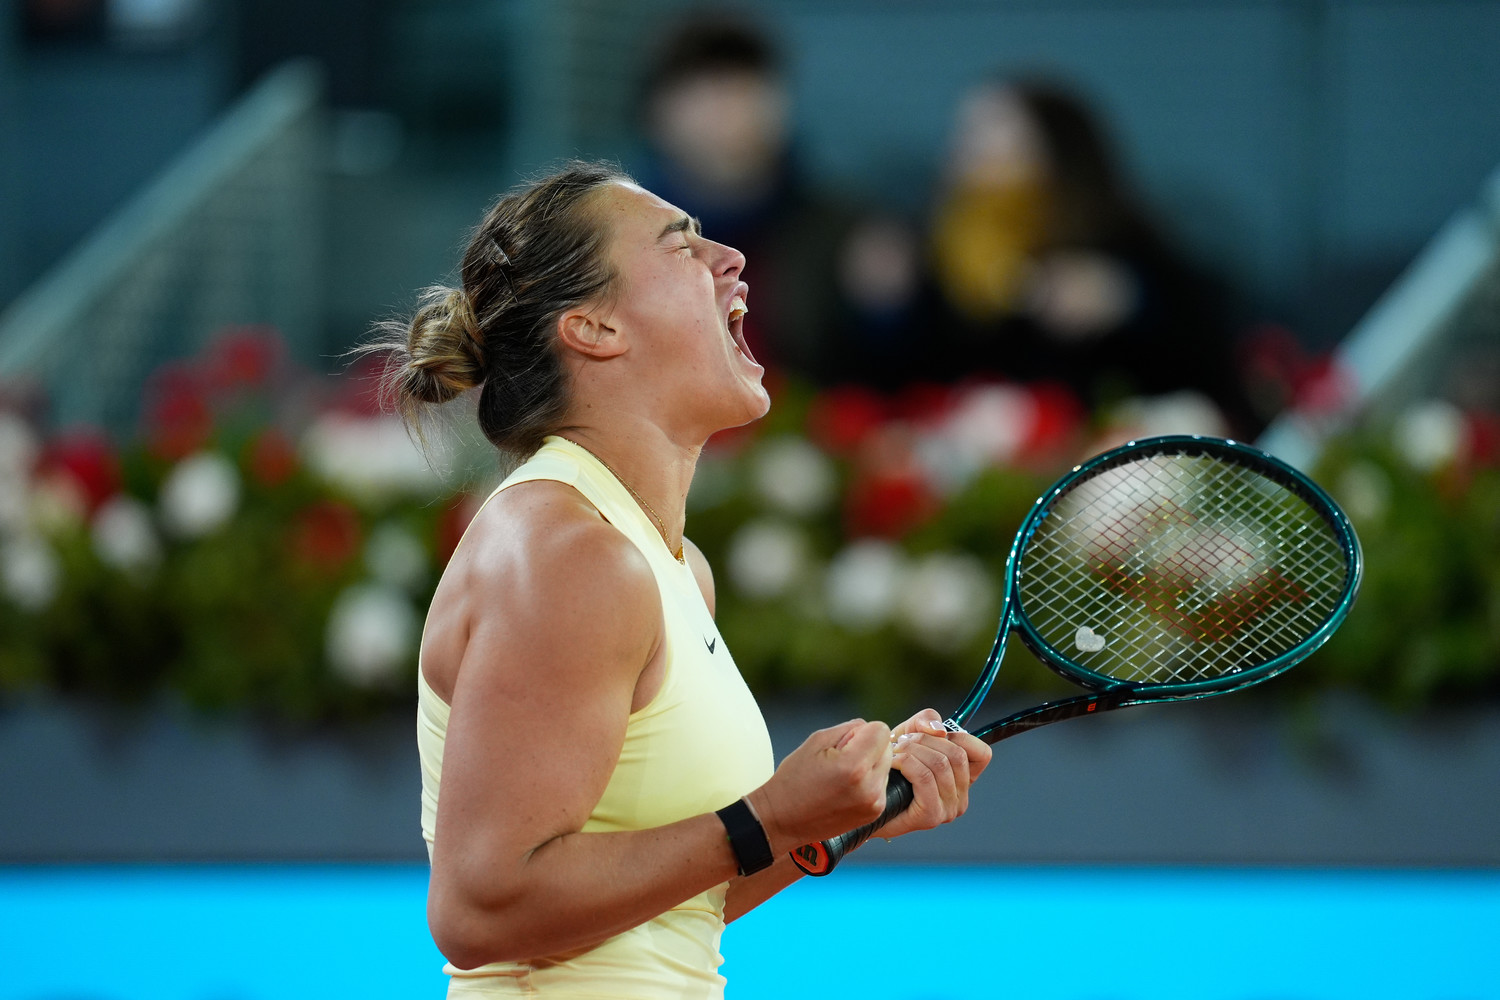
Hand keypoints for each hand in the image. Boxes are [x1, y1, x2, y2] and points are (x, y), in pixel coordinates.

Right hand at [745, 719, 891, 853]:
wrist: (784, 820)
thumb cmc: (794, 779)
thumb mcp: (816, 741)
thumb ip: (849, 729)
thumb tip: (869, 729)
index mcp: (854, 766)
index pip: (881, 731)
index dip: (862, 731)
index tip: (845, 742)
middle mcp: (870, 787)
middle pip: (886, 748)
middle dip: (868, 747)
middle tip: (840, 759)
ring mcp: (874, 803)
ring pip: (886, 766)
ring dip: (869, 764)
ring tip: (842, 776)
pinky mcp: (875, 813)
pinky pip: (881, 783)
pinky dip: (868, 781)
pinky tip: (846, 788)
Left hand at [876, 709, 991, 840]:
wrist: (866, 798)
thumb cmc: (890, 767)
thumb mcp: (910, 734)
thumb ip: (926, 721)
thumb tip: (938, 729)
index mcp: (963, 779)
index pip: (982, 753)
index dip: (959, 736)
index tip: (933, 734)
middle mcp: (961, 797)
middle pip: (956, 754)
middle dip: (925, 739)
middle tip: (902, 741)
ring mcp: (948, 810)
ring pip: (939, 764)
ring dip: (912, 750)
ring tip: (894, 751)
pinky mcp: (930, 816)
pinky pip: (924, 777)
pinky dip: (906, 763)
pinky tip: (893, 763)